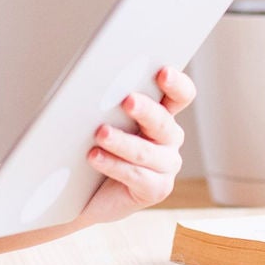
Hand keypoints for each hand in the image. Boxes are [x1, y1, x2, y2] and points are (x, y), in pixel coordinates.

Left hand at [78, 65, 194, 225]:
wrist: (84, 192)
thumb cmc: (94, 146)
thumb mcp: (103, 120)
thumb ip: (108, 104)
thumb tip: (91, 86)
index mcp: (161, 113)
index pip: (180, 95)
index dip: (176, 84)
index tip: (163, 72)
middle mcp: (169, 138)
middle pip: (163, 122)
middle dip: (146, 110)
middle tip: (128, 100)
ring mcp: (166, 165)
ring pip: (146, 151)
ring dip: (122, 141)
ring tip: (101, 133)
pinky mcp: (156, 189)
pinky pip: (137, 175)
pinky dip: (114, 165)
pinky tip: (95, 157)